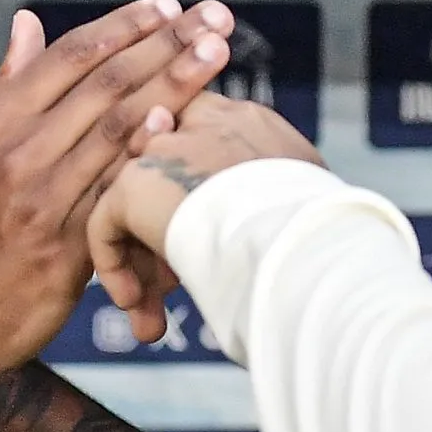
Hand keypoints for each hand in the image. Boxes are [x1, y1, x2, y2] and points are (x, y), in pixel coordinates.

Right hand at [0, 0, 233, 402]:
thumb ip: (3, 89)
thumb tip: (27, 23)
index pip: (69, 58)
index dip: (124, 26)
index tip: (169, 5)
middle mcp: (13, 154)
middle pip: (103, 84)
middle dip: (165, 44)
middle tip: (215, 17)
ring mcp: (38, 200)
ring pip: (117, 128)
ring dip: (173, 86)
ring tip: (216, 54)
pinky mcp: (61, 249)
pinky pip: (112, 193)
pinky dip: (146, 157)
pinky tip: (178, 127)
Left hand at [89, 94, 322, 346]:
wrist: (301, 235)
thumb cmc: (326, 229)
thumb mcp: (312, 197)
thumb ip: (284, 194)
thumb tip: (302, 227)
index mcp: (246, 122)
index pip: (198, 141)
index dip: (192, 195)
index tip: (199, 243)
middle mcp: (201, 122)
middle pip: (160, 171)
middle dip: (158, 231)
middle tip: (166, 283)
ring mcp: (164, 148)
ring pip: (132, 202)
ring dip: (138, 260)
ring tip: (145, 309)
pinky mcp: (134, 182)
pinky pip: (106, 225)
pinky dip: (115, 267)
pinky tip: (135, 305)